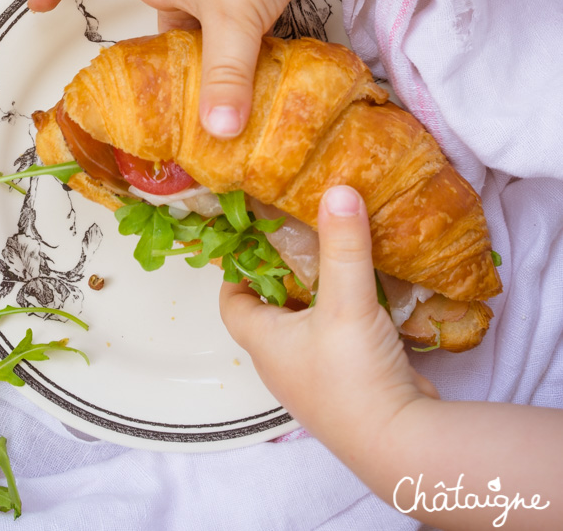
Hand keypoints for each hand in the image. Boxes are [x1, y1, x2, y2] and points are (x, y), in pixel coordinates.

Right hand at [28, 0, 343, 136]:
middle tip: (182, 99)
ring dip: (224, 50)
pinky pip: (254, 15)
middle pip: (168, 17)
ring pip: (216, 20)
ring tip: (234, 91)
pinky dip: (259, 41)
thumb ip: (225, 78)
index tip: (39, 3)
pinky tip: (273, 68)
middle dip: (176, 56)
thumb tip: (216, 131)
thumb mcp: (232, 21)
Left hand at [220, 185, 437, 464]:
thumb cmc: (355, 379)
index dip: (235, 271)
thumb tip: (338, 191)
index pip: (232, 303)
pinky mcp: (352, 382)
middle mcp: (285, 362)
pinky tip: (369, 293)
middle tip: (300, 235)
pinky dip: (349, 314)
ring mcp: (318, 375)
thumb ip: (343, 246)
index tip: (251, 238)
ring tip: (335, 256)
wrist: (401, 441)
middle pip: (271, 309)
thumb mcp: (346, 303)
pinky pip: (342, 338)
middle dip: (282, 273)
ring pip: (309, 324)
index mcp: (266, 344)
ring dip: (319, 293)